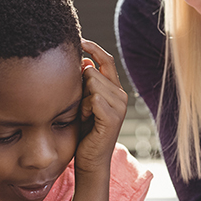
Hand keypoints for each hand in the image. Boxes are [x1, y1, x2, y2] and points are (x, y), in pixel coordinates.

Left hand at [76, 39, 127, 173]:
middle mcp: (121, 95)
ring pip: (91, 82)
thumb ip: (86, 83)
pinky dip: (84, 108)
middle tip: (81, 108)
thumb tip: (83, 60)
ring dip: (81, 98)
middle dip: (80, 86)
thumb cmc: (84, 132)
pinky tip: (85, 120)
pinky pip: (93, 98)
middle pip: (92, 70)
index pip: (106, 60)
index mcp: (115, 89)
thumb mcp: (83, 102)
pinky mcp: (113, 117)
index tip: (79, 40)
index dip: (93, 48)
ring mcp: (119, 106)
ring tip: (84, 115)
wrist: (90, 159)